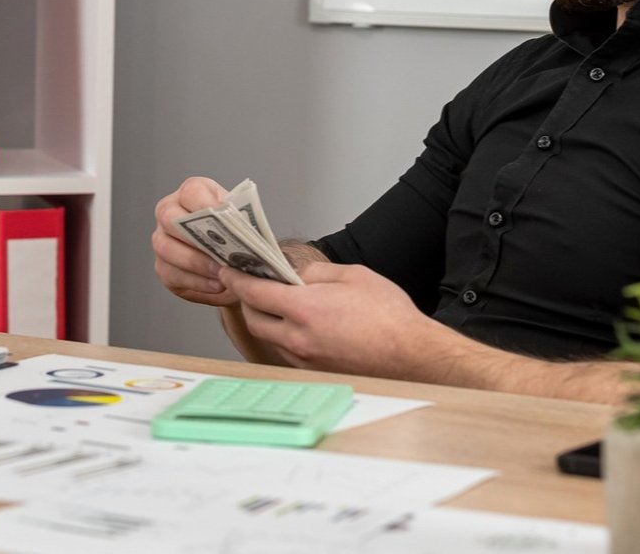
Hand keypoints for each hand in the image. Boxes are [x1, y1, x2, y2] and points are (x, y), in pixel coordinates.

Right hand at [152, 176, 235, 306]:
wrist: (236, 266)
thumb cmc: (238, 238)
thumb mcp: (244, 225)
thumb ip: (242, 224)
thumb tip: (246, 231)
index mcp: (194, 194)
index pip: (191, 192)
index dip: (205, 204)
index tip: (224, 218)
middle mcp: (171, 212)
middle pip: (169, 217)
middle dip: (196, 237)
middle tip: (222, 254)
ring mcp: (163, 239)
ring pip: (166, 248)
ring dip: (196, 263)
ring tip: (222, 274)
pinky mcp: (163, 267)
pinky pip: (171, 274)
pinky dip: (196, 282)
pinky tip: (217, 285)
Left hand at [221, 261, 438, 376]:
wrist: (411, 354)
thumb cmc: (388, 315)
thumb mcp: (352, 276)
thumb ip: (315, 274)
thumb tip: (293, 275)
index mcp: (305, 309)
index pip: (254, 292)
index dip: (236, 279)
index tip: (228, 270)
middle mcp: (299, 338)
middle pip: (254, 319)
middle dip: (248, 300)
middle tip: (252, 284)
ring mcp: (305, 358)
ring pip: (270, 336)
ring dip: (267, 318)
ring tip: (278, 301)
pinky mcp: (315, 370)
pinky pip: (287, 349)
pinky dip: (284, 334)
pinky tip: (299, 322)